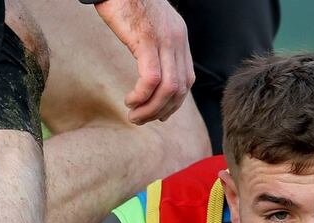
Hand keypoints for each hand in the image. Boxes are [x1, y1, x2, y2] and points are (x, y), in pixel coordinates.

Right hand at [94, 0, 193, 124]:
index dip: (174, 103)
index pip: (187, 81)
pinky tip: (130, 100)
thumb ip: (156, 46)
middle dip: (162, 111)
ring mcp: (164, 41)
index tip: (158, 114)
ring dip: (150, 109)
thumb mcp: (150, 26)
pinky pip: (151, 79)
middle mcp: (177, 41)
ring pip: (168, 89)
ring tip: (134, 115)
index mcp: (179, 39)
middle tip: (141, 119)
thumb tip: (150, 68)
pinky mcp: (146, 40)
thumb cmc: (126, 3)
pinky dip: (142, 96)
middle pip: (180, 90)